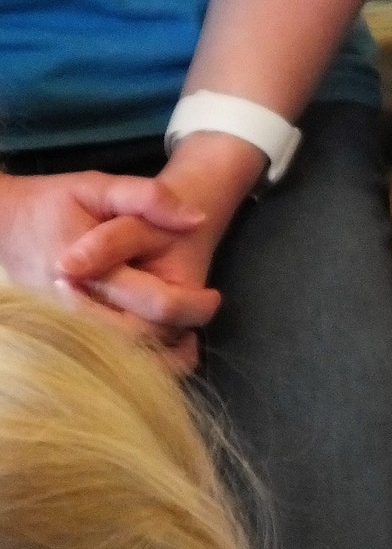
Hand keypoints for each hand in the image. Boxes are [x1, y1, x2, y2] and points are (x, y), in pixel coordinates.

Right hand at [54, 130, 268, 371]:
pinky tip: (162, 346)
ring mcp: (64, 327)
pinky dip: (142, 361)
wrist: (3, 225)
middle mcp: (74, 307)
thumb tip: (196, 220)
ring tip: (189, 333)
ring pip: (127, 356)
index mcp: (87, 270)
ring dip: (164, 351)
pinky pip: (109, 361)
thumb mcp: (99, 186)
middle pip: (144, 339)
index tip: (214, 297)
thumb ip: (148, 197)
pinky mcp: (62, 336)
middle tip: (203, 310)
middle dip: (180, 329)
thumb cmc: (54, 203)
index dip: (194, 306)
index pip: (155, 303)